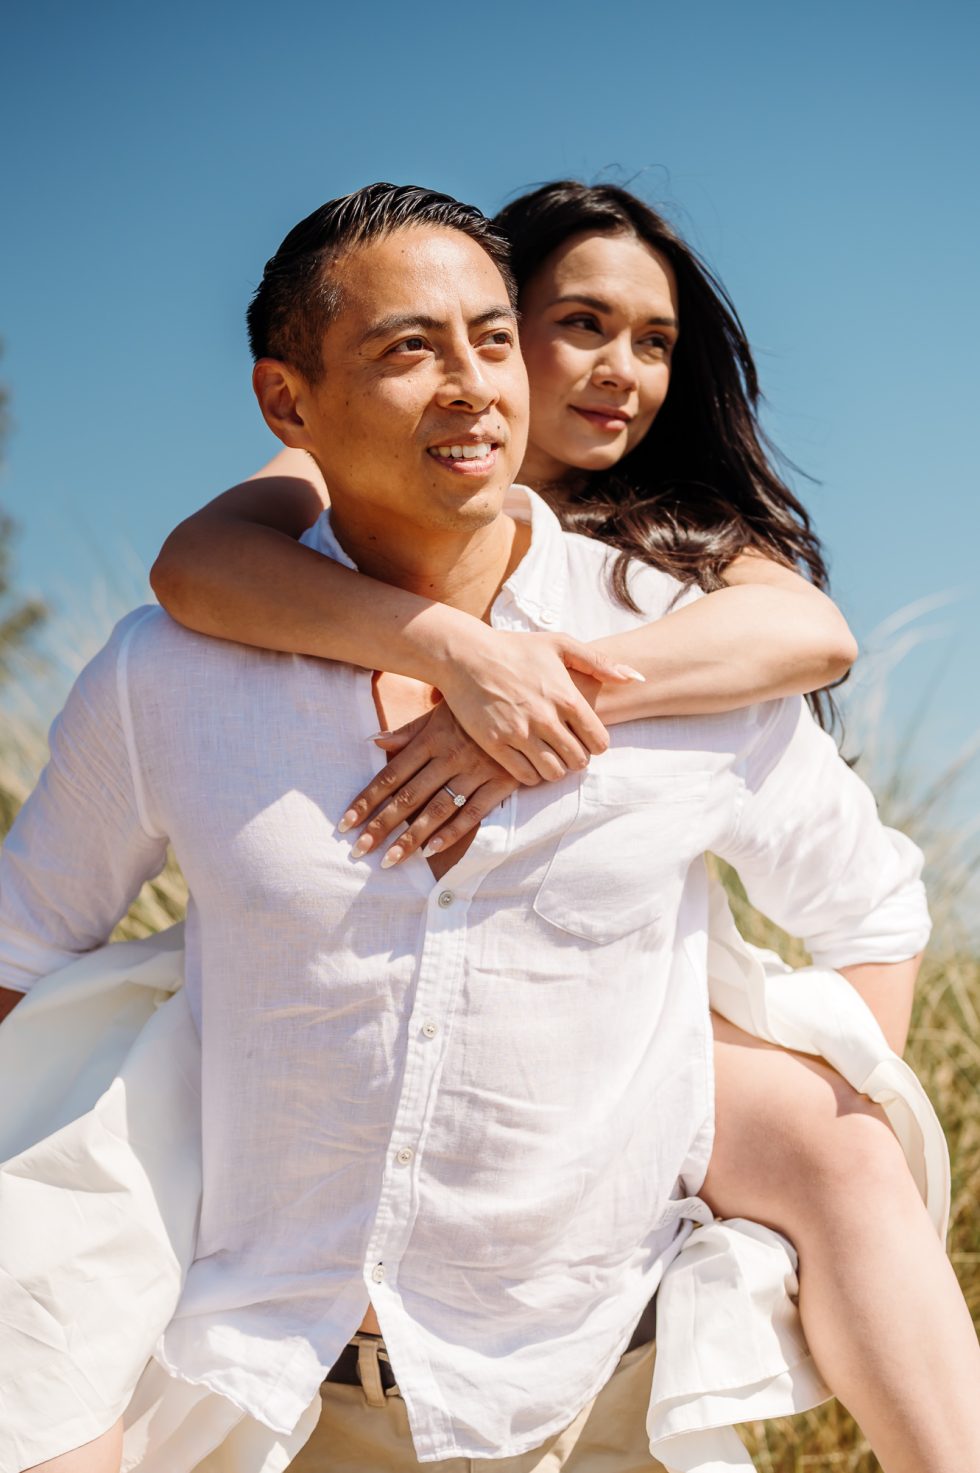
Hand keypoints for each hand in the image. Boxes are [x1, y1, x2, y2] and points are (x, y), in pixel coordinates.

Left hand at [338, 700, 519, 866]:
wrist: (527, 706)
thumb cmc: (476, 709)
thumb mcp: (440, 712)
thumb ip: (408, 731)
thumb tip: (373, 742)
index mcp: (432, 739)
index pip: (391, 774)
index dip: (367, 799)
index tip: (345, 823)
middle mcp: (449, 757)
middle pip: (409, 796)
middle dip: (382, 825)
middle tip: (359, 850)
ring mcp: (476, 771)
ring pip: (437, 809)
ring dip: (411, 837)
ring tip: (389, 860)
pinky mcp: (500, 782)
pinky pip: (473, 811)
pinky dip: (453, 832)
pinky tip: (431, 851)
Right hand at [436, 626, 642, 782]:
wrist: (465, 654)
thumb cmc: (515, 647)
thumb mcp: (560, 645)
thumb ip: (600, 662)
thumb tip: (636, 678)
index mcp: (565, 696)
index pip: (599, 741)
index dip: (596, 744)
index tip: (586, 739)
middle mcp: (545, 717)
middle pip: (578, 761)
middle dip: (577, 759)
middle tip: (568, 750)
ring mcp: (519, 733)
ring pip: (553, 773)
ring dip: (555, 769)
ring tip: (549, 757)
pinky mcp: (495, 744)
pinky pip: (524, 776)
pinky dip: (531, 774)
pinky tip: (528, 760)